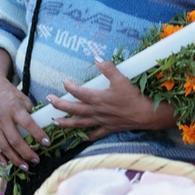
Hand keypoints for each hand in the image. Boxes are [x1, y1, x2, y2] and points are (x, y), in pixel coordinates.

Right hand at [0, 49, 50, 167]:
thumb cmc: (10, 94)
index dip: (38, 134)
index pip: (28, 123)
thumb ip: (30, 113)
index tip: (47, 143)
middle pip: (15, 139)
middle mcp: (3, 118)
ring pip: (4, 146)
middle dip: (27, 152)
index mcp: (15, 109)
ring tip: (25, 166)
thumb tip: (40, 127)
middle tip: (36, 161)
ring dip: (15, 158)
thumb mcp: (23, 99)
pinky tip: (5, 164)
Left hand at [46, 58, 176, 140]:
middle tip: (49, 101)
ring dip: (66, 123)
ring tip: (55, 122)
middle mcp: (96, 111)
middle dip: (59, 105)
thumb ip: (108, 67)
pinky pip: (94, 134)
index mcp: (97, 98)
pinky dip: (86, 136)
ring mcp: (101, 121)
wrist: (146, 115)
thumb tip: (96, 57)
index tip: (64, 81)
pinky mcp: (108, 129)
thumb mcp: (121, 78)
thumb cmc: (133, 96)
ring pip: (79, 123)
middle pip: (73, 109)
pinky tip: (80, 137)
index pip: (77, 92)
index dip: (68, 86)